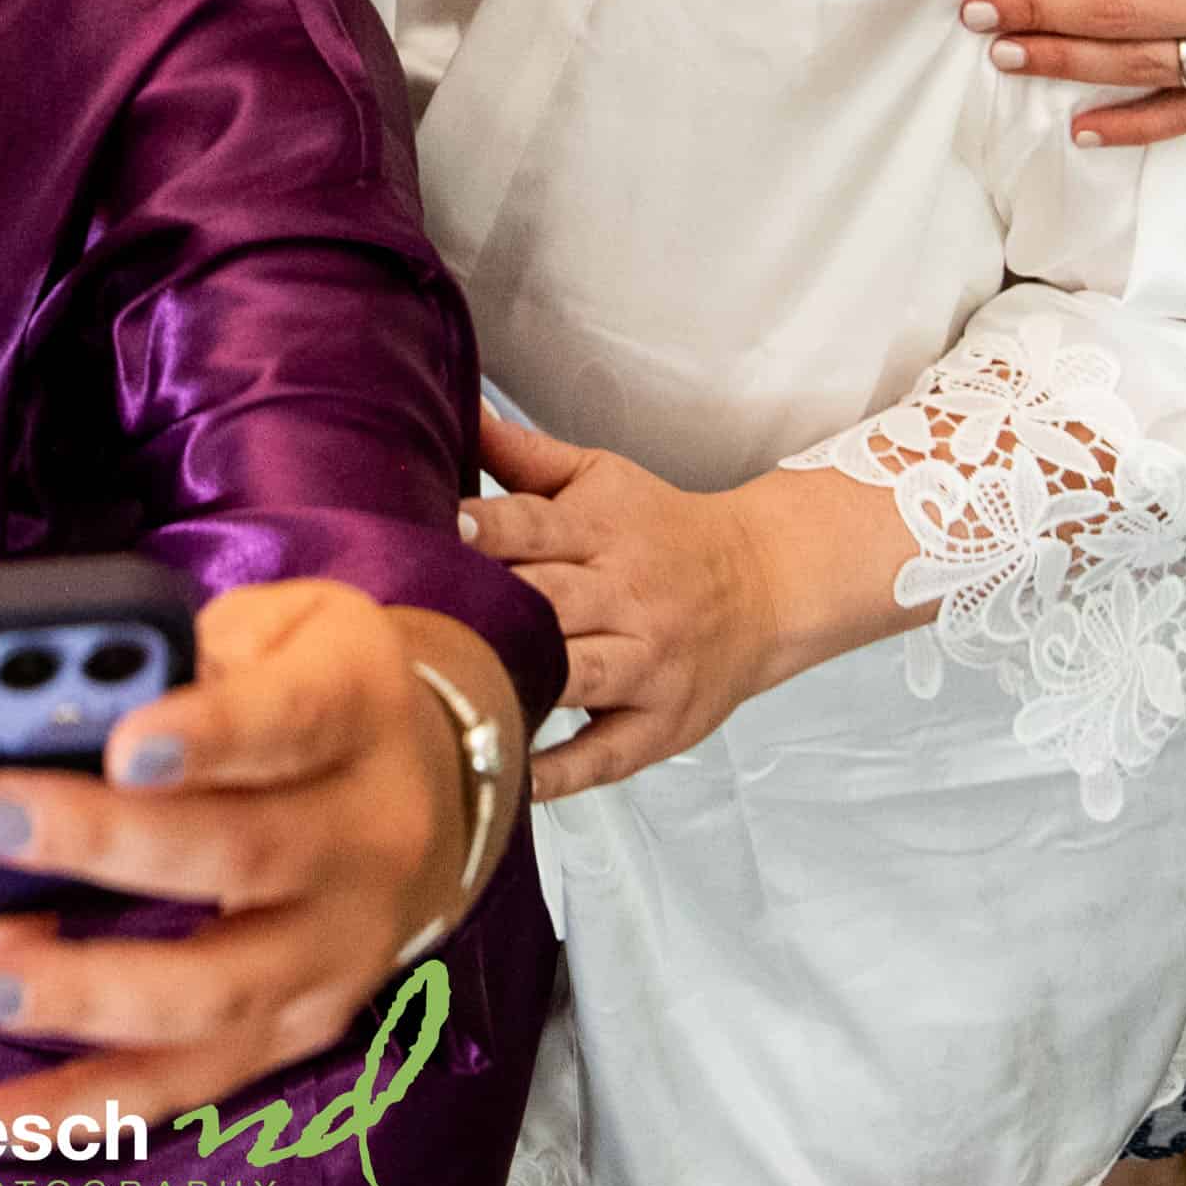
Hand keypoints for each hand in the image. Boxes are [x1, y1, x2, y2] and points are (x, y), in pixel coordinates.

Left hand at [0, 581, 490, 1137]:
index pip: (292, 721)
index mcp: (357, 710)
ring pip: (217, 989)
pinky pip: (190, 1080)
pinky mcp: (300, 1030)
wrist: (426, 782)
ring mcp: (340, 949)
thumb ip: (170, 653)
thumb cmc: (307, 687)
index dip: (211, 736)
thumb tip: (38, 704)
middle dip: (105, 844)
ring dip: (86, 992)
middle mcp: (367, 837)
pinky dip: (86, 1105)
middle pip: (244, 854)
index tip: (124, 743)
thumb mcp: (266, 628)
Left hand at [465, 411, 807, 794]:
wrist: (766, 584)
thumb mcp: (603, 478)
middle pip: (548, 603)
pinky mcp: (662, 723)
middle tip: (418, 616)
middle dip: (490, 607)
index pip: (534, 528)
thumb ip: (526, 454)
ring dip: (522, 682)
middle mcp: (626, 598)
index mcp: (603, 532)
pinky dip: (563, 771)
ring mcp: (647, 665)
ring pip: (578, 675)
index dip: (486, 531)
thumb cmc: (662, 531)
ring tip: (456, 693)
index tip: (438, 531)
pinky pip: (607, 753)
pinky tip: (512, 778)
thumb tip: (458, 407)